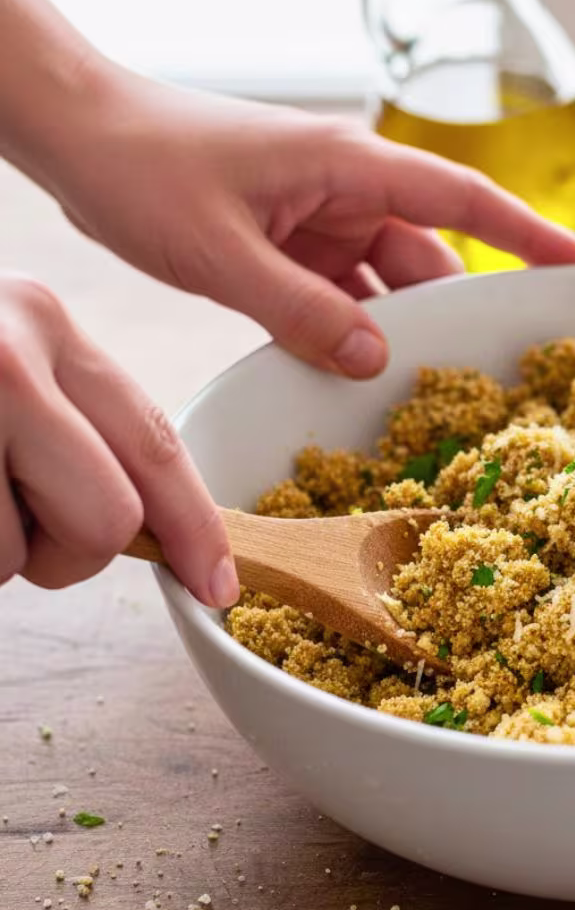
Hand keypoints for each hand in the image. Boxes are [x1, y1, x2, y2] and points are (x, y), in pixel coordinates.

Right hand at [0, 273, 236, 605]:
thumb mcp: (7, 364)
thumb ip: (77, 418)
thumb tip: (141, 520)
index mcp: (50, 325)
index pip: (156, 442)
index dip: (196, 526)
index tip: (218, 584)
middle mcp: (13, 354)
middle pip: (114, 518)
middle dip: (74, 551)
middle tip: (18, 523)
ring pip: (36, 557)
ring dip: (5, 554)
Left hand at [37, 70, 574, 378]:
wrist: (80, 136)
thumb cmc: (146, 166)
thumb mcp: (224, 251)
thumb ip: (302, 311)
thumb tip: (373, 361)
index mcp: (351, 166)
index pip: (465, 200)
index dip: (531, 236)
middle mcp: (349, 189)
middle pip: (429, 256)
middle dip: (455, 311)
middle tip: (491, 369)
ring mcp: (321, 217)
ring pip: (385, 282)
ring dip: (394, 330)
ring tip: (422, 386)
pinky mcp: (292, 242)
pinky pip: (340, 293)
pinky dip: (348, 330)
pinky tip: (352, 370)